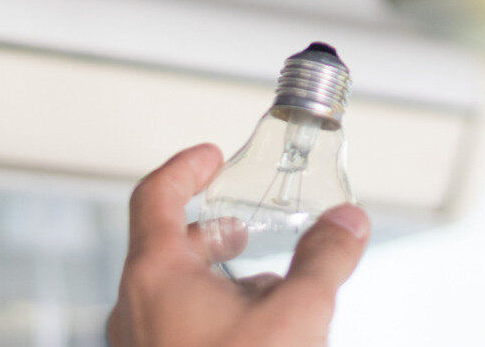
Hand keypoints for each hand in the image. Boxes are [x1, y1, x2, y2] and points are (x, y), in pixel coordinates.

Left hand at [107, 144, 368, 346]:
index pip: (155, 196)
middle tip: (244, 223)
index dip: (185, 167)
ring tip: (265, 282)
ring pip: (174, 289)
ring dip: (219, 274)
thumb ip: (325, 258)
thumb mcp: (297, 313)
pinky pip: (178, 326)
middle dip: (214, 229)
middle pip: (168, 245)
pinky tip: (259, 331)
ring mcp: (142, 345)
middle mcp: (137, 307)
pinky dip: (215, 311)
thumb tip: (347, 222)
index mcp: (157, 276)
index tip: (212, 155)